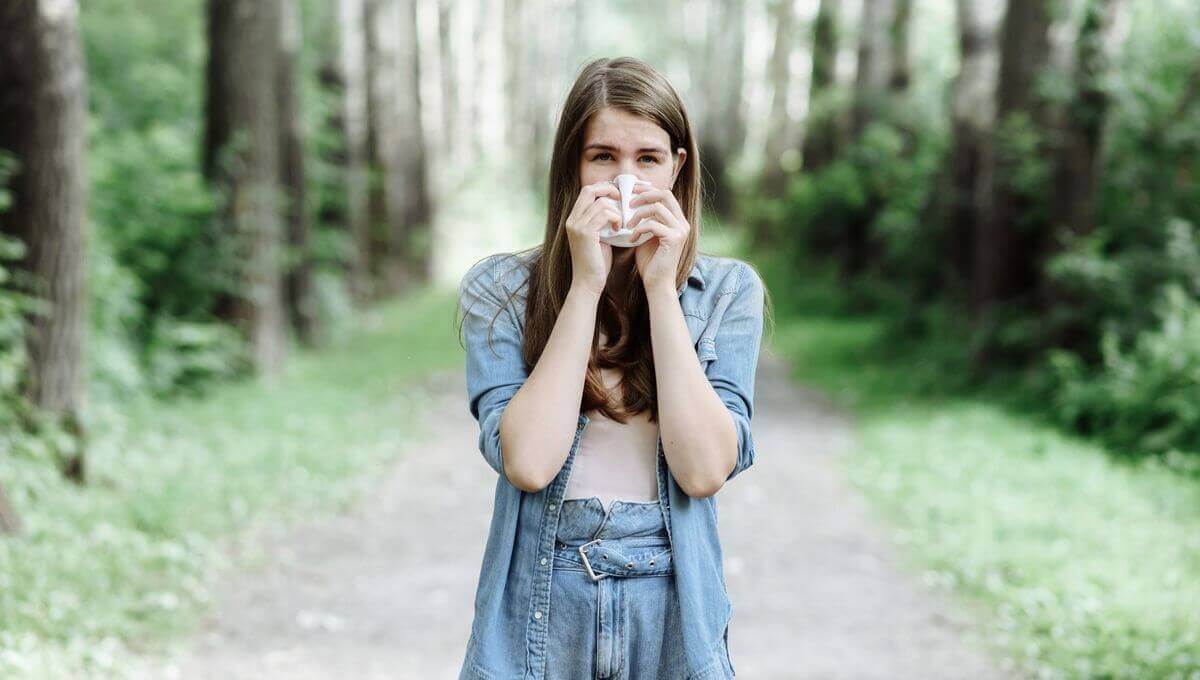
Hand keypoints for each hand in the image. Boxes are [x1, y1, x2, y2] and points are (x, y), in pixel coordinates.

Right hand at [565, 180, 621, 295]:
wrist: (587, 283)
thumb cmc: (596, 262)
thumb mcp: (598, 237)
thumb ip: (602, 221)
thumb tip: (617, 207)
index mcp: (573, 219)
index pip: (586, 191)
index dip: (603, 188)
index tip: (617, 193)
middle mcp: (572, 220)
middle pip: (589, 189)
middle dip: (608, 189)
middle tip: (622, 197)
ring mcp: (577, 226)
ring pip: (600, 202)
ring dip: (616, 210)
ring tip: (620, 223)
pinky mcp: (585, 233)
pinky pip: (604, 214)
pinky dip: (615, 218)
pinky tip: (618, 229)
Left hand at [626, 184, 690, 293]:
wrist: (657, 284)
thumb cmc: (650, 262)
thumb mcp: (646, 235)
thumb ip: (645, 219)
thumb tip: (631, 202)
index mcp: (677, 220)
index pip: (665, 194)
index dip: (647, 190)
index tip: (630, 192)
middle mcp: (682, 223)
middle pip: (665, 194)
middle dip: (644, 195)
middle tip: (628, 203)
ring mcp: (680, 230)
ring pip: (657, 208)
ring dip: (638, 214)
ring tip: (627, 225)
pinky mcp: (674, 239)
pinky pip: (653, 224)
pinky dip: (639, 229)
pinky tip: (632, 238)